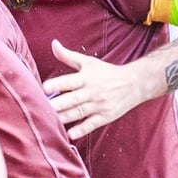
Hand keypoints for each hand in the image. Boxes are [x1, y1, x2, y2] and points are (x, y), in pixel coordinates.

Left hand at [42, 40, 160, 138]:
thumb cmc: (107, 72)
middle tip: (42, 108)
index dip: (57, 84)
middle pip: (72, 99)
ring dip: (64, 118)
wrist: (134, 84)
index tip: (44, 88)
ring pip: (79, 112)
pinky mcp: (105, 116)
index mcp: (86, 77)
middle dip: (57, 104)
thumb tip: (53, 43)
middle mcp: (92, 91)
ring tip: (50, 122)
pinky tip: (70, 134)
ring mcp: (99, 105)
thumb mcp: (89, 62)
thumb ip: (68, 56)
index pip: (69, 81)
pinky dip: (81, 130)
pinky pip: (92, 124)